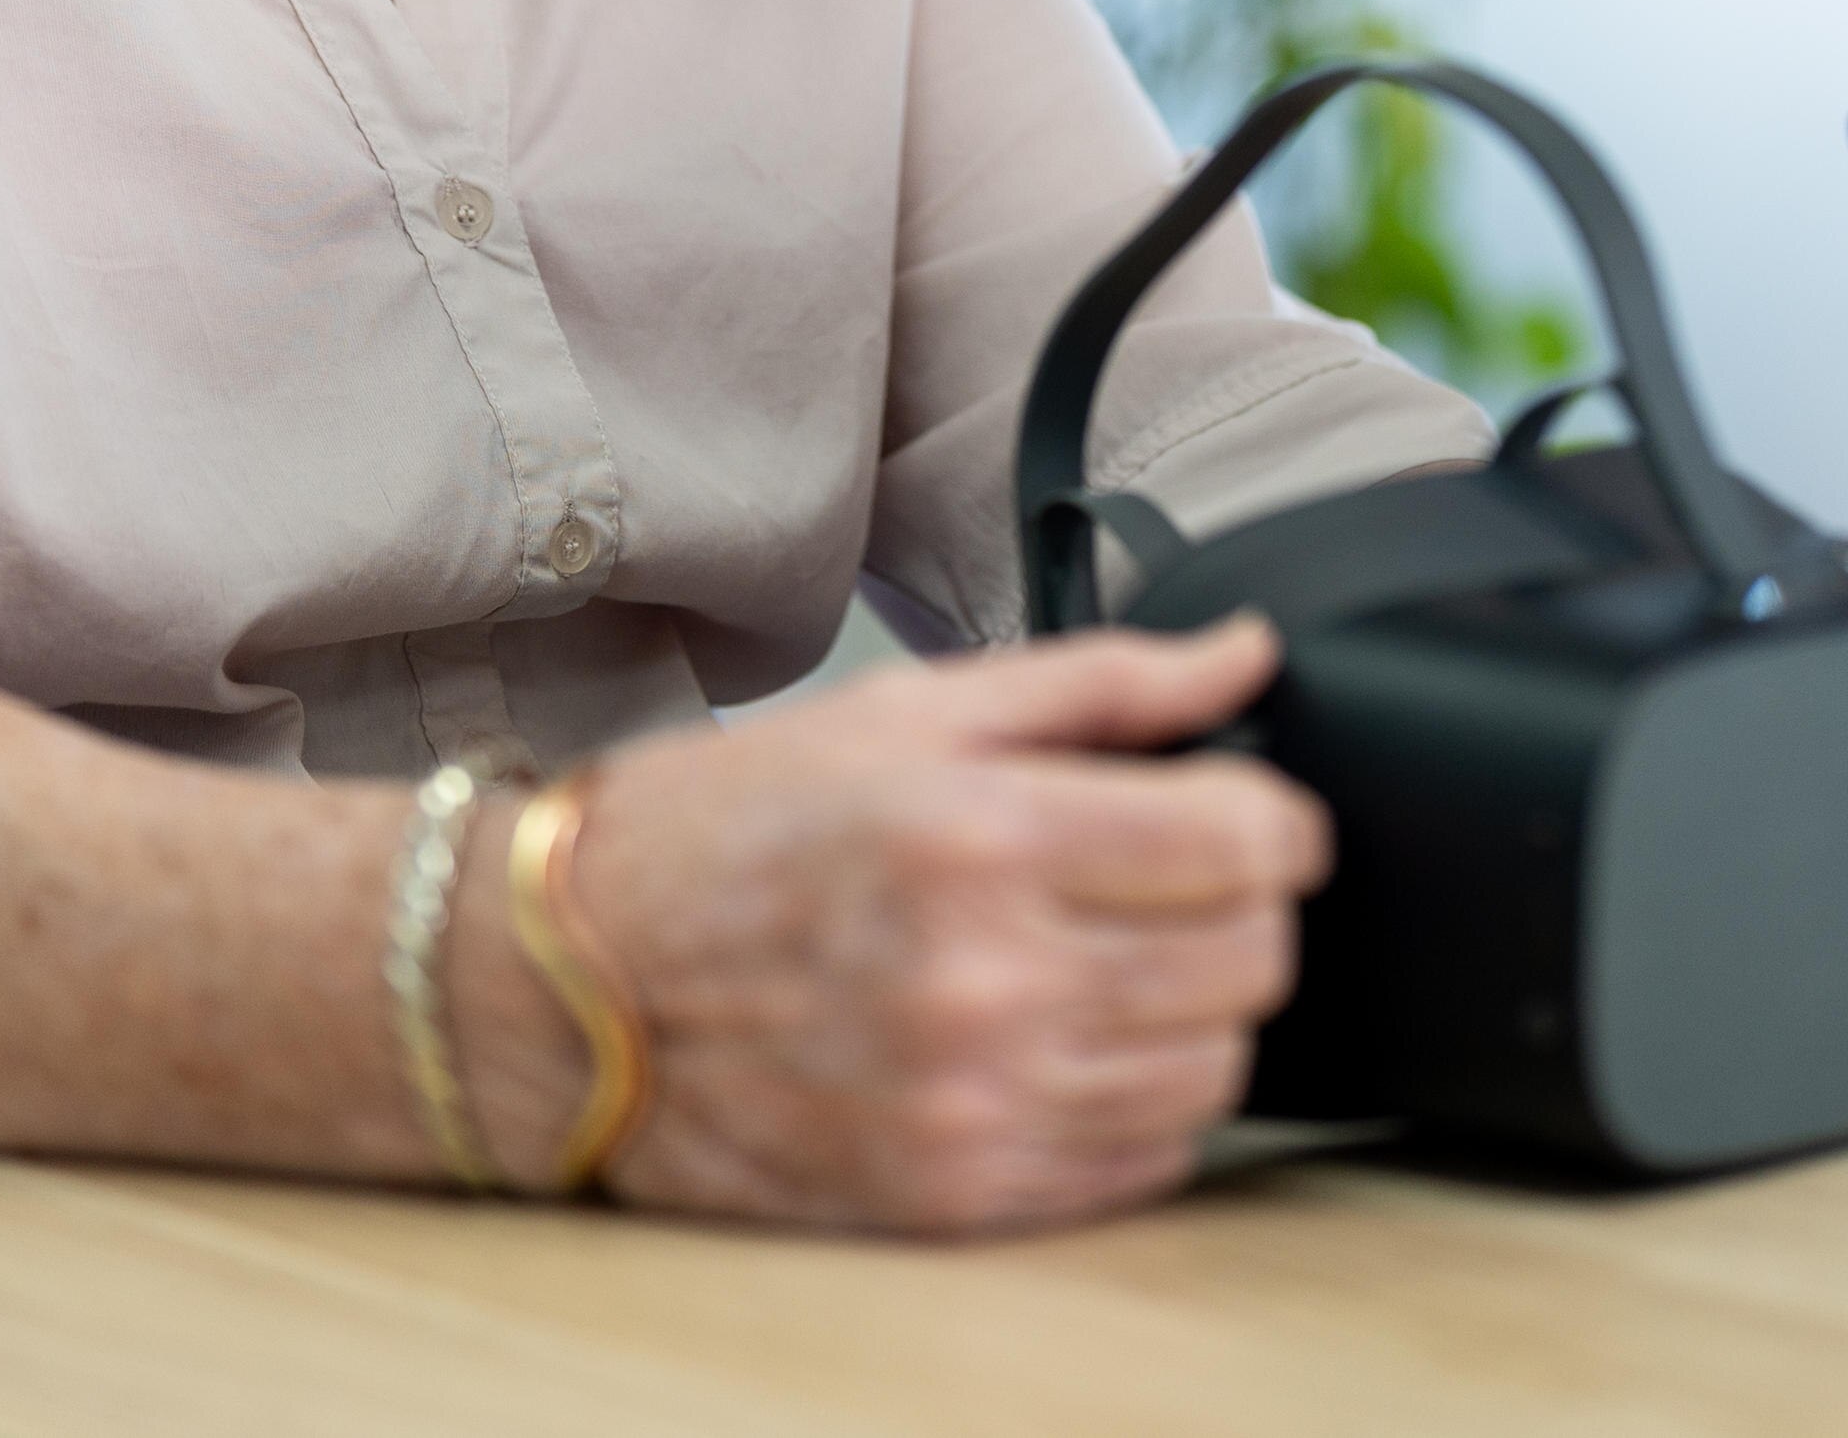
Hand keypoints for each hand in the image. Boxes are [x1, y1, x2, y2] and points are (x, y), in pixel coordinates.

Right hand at [565, 615, 1321, 1234]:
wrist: (573, 985)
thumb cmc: (729, 829)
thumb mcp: (909, 710)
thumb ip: (1100, 683)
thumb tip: (1244, 655)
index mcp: (982, 836)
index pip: (1246, 843)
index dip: (1274, 817)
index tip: (1247, 809)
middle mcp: (990, 980)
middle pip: (1250, 960)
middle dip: (1243, 906)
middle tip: (1178, 878)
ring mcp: (977, 1100)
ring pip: (1212, 1068)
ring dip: (1198, 1007)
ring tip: (1117, 957)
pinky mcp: (958, 1191)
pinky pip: (1142, 1159)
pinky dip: (1139, 1099)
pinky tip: (1071, 1038)